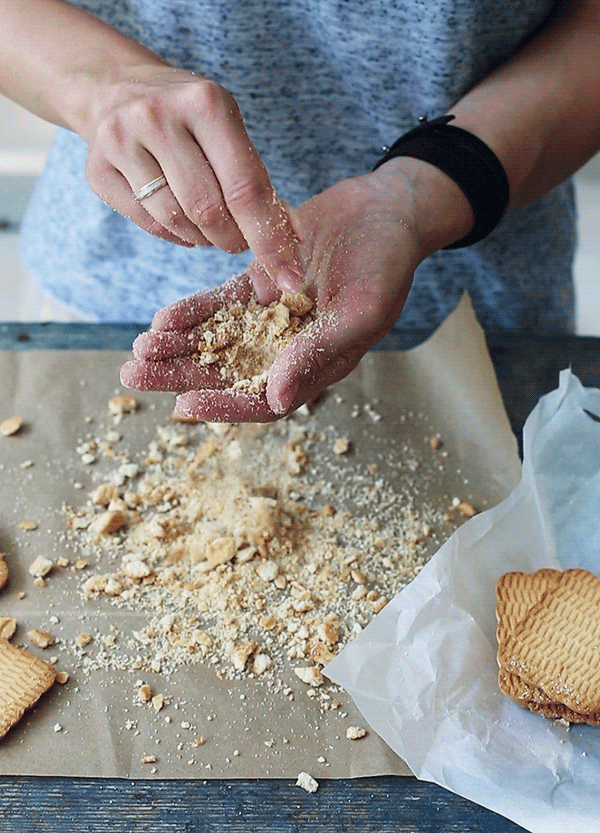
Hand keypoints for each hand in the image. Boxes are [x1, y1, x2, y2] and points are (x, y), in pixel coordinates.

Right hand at [84, 64, 302, 290]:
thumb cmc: (188, 119)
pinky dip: (176, 235)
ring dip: (204, 239)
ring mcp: (121, 141)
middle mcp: (158, 116)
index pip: (246, 188)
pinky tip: (181, 220)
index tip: (290, 276)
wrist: (114, 88)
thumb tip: (292, 241)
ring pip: (177, 222)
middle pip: (209, 211)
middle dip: (234, 240)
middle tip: (238, 240)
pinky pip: (148, 225)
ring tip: (209, 225)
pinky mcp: (97, 170)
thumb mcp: (228, 131)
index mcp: (205, 102)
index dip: (271, 240)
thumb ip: (261, 184)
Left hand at [121, 159, 472, 419]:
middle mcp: (288, 348)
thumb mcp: (362, 312)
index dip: (224, 406)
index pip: (264, 401)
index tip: (183, 406)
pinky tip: (162, 317)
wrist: (386, 208)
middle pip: (227, 375)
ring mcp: (270, 317)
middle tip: (133, 376)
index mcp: (317, 365)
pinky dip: (192, 311)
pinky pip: (219, 305)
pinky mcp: (257, 284)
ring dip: (177, 347)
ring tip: (137, 350)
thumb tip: (274, 399)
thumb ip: (318, 353)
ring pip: (216, 341)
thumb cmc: (388, 263)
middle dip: (181, 378)